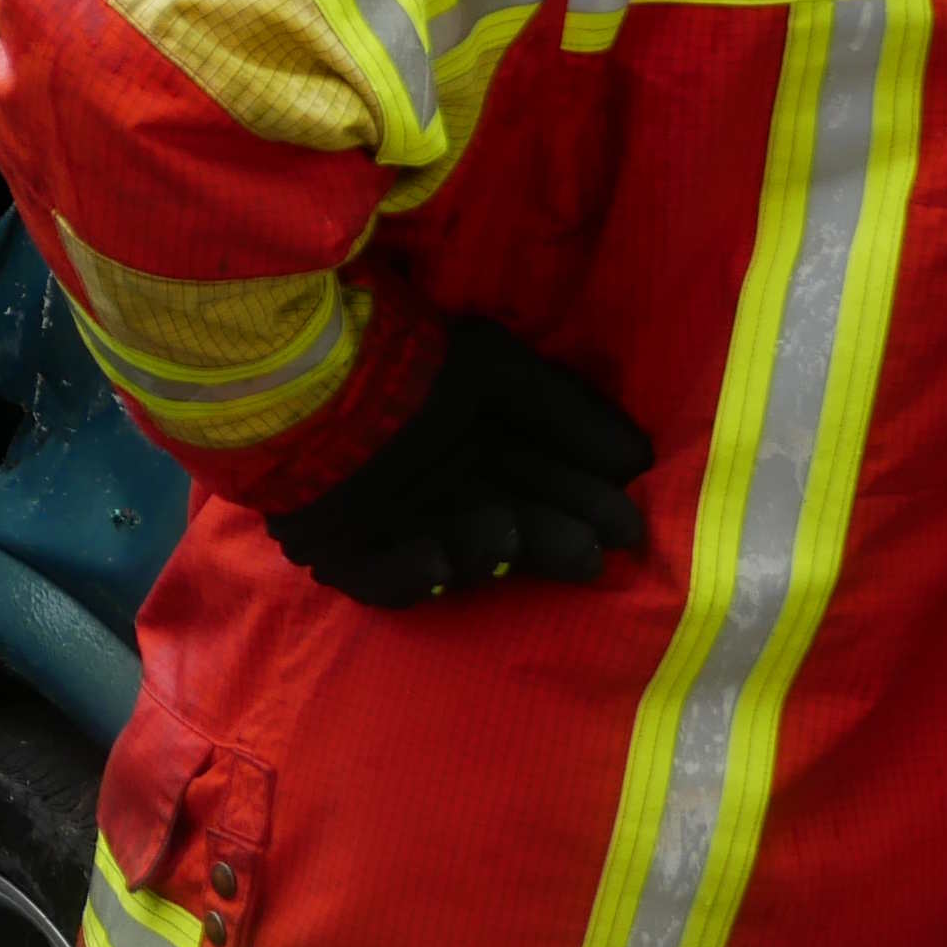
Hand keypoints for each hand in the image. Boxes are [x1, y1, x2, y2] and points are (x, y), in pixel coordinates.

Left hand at [265, 317, 650, 606]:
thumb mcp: (498, 370)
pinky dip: (411, 575)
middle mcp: (438, 488)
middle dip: (553, 539)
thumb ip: (568, 411)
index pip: (543, 485)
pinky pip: (381, 580)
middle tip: (592, 551)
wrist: (308, 371)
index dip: (586, 506)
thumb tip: (638, 458)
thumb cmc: (409, 366)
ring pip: (457, 555)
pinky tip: (440, 558)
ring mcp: (390, 521)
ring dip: (488, 548)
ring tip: (503, 526)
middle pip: (510, 526)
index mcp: (473, 445)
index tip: (630, 526)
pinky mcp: (341, 549)